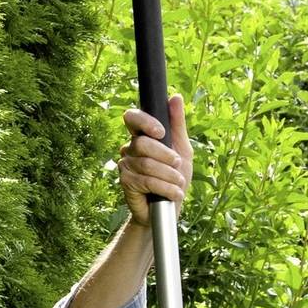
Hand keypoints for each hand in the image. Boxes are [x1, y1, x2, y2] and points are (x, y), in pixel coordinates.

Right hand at [117, 93, 191, 228]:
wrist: (169, 210)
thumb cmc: (175, 178)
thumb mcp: (182, 149)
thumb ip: (177, 124)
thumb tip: (175, 97)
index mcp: (142, 136)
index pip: (132, 118)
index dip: (145, 121)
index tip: (161, 132)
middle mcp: (130, 148)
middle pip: (142, 143)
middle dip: (166, 155)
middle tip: (178, 164)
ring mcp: (125, 165)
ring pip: (147, 164)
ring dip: (169, 175)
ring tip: (178, 184)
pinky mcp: (126, 182)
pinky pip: (146, 181)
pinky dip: (166, 188)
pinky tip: (174, 194)